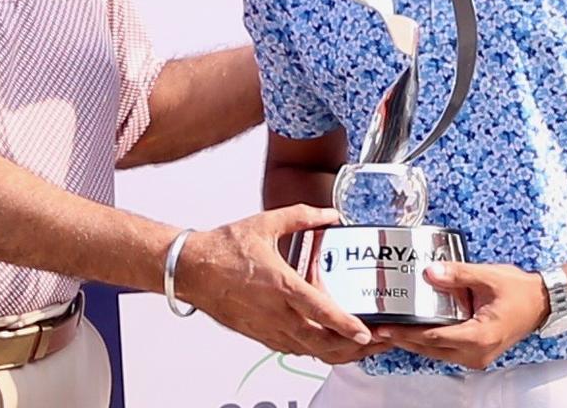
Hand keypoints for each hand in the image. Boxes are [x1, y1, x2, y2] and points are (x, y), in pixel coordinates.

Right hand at [174, 205, 386, 363]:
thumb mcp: (265, 223)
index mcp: (281, 285)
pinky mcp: (259, 334)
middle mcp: (276, 312)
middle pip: (321, 342)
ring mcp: (267, 327)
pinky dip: (313, 351)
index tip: (366, 331)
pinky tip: (324, 345)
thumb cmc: (222, 249)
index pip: (321, 312)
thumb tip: (328, 213)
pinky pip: (292, 350)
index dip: (346, 325)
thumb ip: (301, 216)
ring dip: (336, 353)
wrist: (191, 269)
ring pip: (308, 351)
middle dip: (353, 348)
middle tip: (375, 343)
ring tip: (358, 348)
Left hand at [375, 262, 548, 369]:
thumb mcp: (487, 276)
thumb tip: (429, 273)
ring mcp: (477, 355)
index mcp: (478, 336)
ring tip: (390, 329)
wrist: (541, 303)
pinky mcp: (477, 352)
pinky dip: (429, 341)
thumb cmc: (518, 290)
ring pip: (437, 352)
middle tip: (378, 329)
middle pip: (431, 349)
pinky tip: (414, 329)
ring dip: (414, 342)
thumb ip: (457, 274)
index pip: (433, 337)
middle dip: (403, 340)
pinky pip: (447, 349)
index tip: (385, 328)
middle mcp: (476, 352)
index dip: (407, 333)